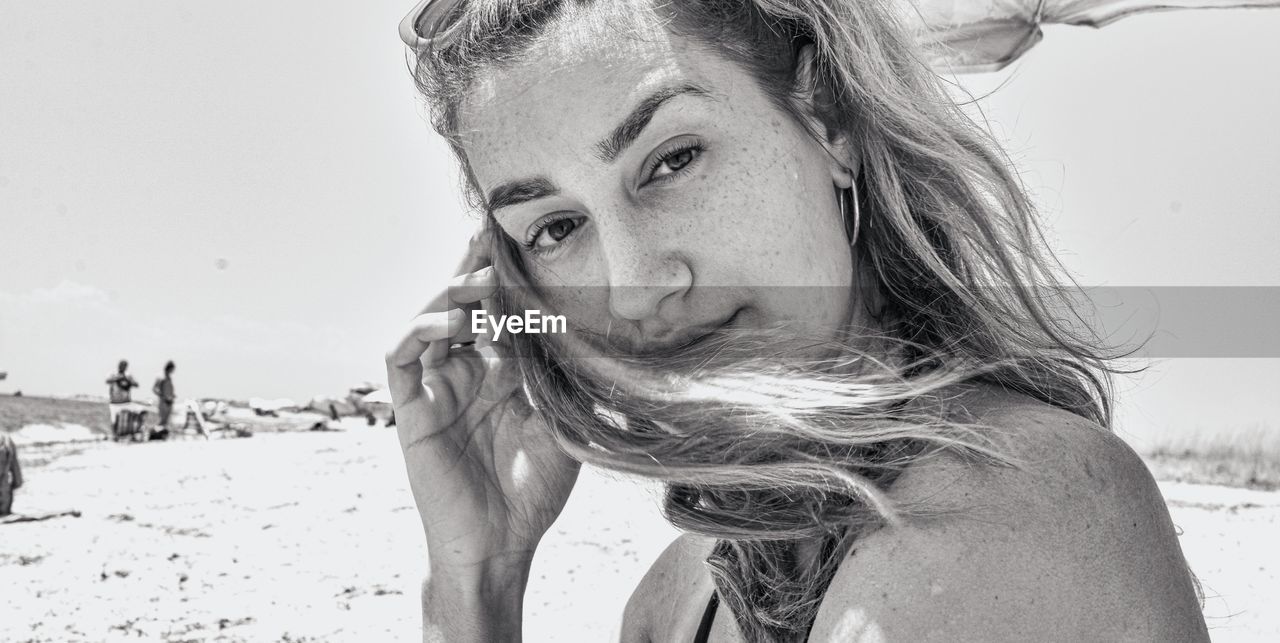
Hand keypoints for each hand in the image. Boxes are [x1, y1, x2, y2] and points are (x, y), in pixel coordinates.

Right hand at [386, 233, 579, 574]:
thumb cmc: (534, 492)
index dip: (510, 280)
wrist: (500, 545)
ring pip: (430, 321)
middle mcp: (468, 374)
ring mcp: (437, 389)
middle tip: (494, 239)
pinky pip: (401, 358)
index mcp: (503, 375)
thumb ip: (564, 377)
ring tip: (479, 277)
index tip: (527, 244)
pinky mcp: (412, 409)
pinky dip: (421, 331)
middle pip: (464, 306)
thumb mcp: (562, 423)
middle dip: (476, 271)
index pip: (501, 313)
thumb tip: (589, 324)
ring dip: (450, 293)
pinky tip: (452, 324)